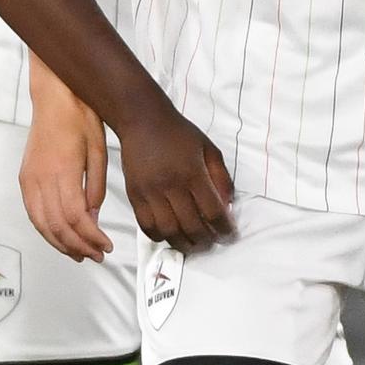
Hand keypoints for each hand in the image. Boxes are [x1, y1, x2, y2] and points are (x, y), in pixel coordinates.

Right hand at [21, 83, 112, 261]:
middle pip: (57, 226)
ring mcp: (29, 179)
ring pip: (41, 224)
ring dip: (61, 244)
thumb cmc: (80, 116)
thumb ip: (95, 188)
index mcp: (63, 170)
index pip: (76, 217)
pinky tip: (60, 237)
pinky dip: (46, 231)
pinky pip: (32, 213)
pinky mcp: (24, 178)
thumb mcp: (98, 151)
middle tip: (97, 255)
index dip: (91, 238)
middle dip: (78, 246)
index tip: (106, 246)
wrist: (54, 95)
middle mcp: (41, 178)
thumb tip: (92, 220)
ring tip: (80, 253)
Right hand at [113, 103, 234, 253]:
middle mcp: (171, 185)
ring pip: (168, 231)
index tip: (229, 234)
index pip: (213, 211)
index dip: (225, 229)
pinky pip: (146, 226)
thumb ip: (222, 178)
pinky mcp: (134, 195)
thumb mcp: (209, 149)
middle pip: (192, 226)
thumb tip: (228, 205)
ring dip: (183, 244)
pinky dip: (159, 236)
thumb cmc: (177, 133)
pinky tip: (169, 234)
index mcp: (193, 172)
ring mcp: (150, 192)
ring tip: (192, 244)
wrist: (143, 120)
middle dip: (206, 241)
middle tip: (212, 242)